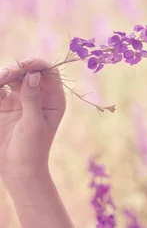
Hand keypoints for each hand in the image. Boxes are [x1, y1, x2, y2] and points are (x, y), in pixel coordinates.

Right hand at [0, 58, 65, 178]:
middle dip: (17, 70)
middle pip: (29, 72)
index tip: (26, 65)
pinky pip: (0, 90)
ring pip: (12, 78)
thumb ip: (32, 99)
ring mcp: (21, 99)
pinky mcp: (5, 105)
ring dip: (4, 75)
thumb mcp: (33, 124)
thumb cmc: (32, 149)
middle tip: (5, 76)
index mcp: (54, 99)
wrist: (17, 170)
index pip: (49, 74)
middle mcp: (39, 96)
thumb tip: (34, 75)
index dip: (39, 65)